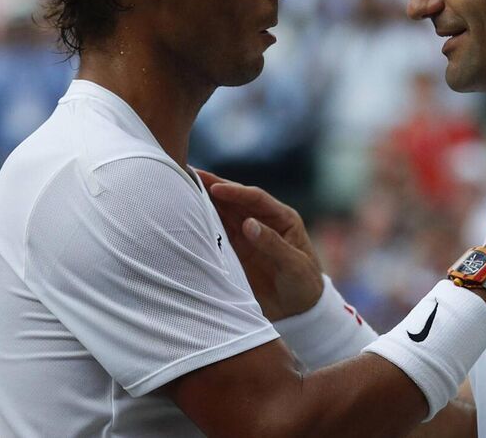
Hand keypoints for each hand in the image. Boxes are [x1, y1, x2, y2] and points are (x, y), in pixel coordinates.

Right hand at [199, 170, 324, 320]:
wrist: (299, 311)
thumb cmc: (304, 284)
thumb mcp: (294, 264)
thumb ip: (273, 244)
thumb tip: (248, 224)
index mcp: (282, 218)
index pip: (256, 198)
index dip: (235, 191)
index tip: (214, 188)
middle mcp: (262, 222)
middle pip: (235, 200)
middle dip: (213, 187)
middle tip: (188, 173)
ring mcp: (247, 236)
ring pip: (223, 214)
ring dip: (204, 202)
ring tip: (181, 189)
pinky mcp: (235, 251)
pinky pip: (217, 233)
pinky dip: (202, 225)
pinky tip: (186, 217)